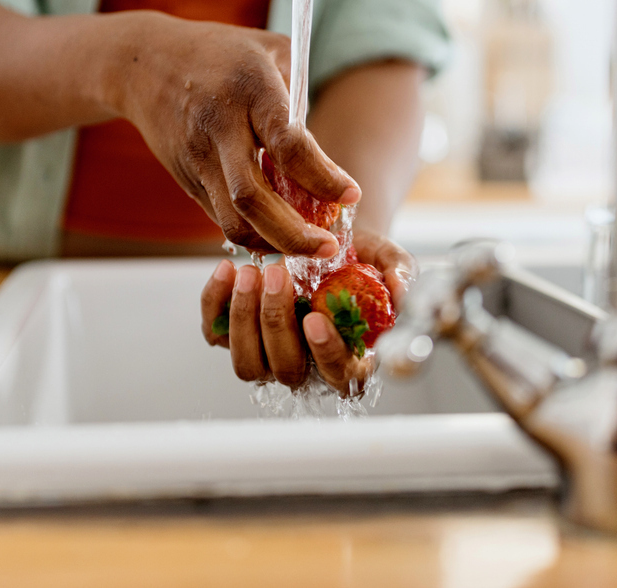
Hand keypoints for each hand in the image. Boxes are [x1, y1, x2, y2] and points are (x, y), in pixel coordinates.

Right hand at [113, 14, 359, 255]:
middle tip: (329, 247)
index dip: (322, 177)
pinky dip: (254, 233)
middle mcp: (219, 128)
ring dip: (273, 243)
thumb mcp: (271, 51)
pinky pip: (222, 218)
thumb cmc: (222, 53)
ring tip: (308, 247)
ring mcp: (198, 158)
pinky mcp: (187, 179)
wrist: (144, 63)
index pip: (288, 145)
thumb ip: (301, 99)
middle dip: (294, 233)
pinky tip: (279, 232)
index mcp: (249, 90)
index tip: (351, 194)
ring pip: (232, 220)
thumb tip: (326, 156)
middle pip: (252, 198)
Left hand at [200, 230, 415, 394]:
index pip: (340, 375)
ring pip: (247, 363)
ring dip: (244, 319)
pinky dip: (215, 303)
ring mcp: (268, 355)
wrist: (325, 242)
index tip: (315, 318)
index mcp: (350, 360)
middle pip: (286, 370)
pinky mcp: (235, 335)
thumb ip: (400, 275)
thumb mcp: (388, 260)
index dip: (326, 352)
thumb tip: (401, 294)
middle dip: (277, 323)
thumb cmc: (361, 261)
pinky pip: (215, 333)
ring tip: (250, 273)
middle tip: (278, 274)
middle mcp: (307, 366)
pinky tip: (226, 270)